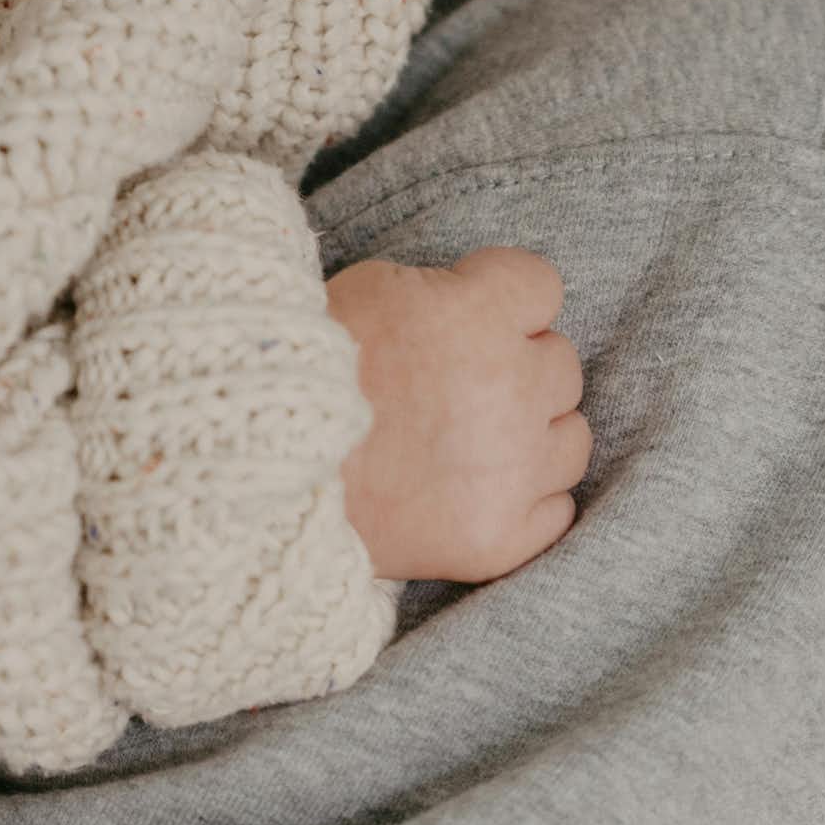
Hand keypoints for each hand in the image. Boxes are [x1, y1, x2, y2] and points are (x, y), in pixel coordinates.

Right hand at [326, 249, 592, 582]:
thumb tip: (478, 305)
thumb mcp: (370, 289)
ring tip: (470, 444)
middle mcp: (511, 388)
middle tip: (456, 387)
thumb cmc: (301, 371)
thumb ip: (444, 293)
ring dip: (531, 436)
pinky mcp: (499, 537)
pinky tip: (478, 492)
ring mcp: (511, 470)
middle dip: (516, 369)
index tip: (469, 319)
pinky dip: (525, 501)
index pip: (542, 287)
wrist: (254, 473)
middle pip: (561, 364)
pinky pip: (557, 510)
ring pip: (571, 438)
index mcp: (478, 314)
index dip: (504, 301)